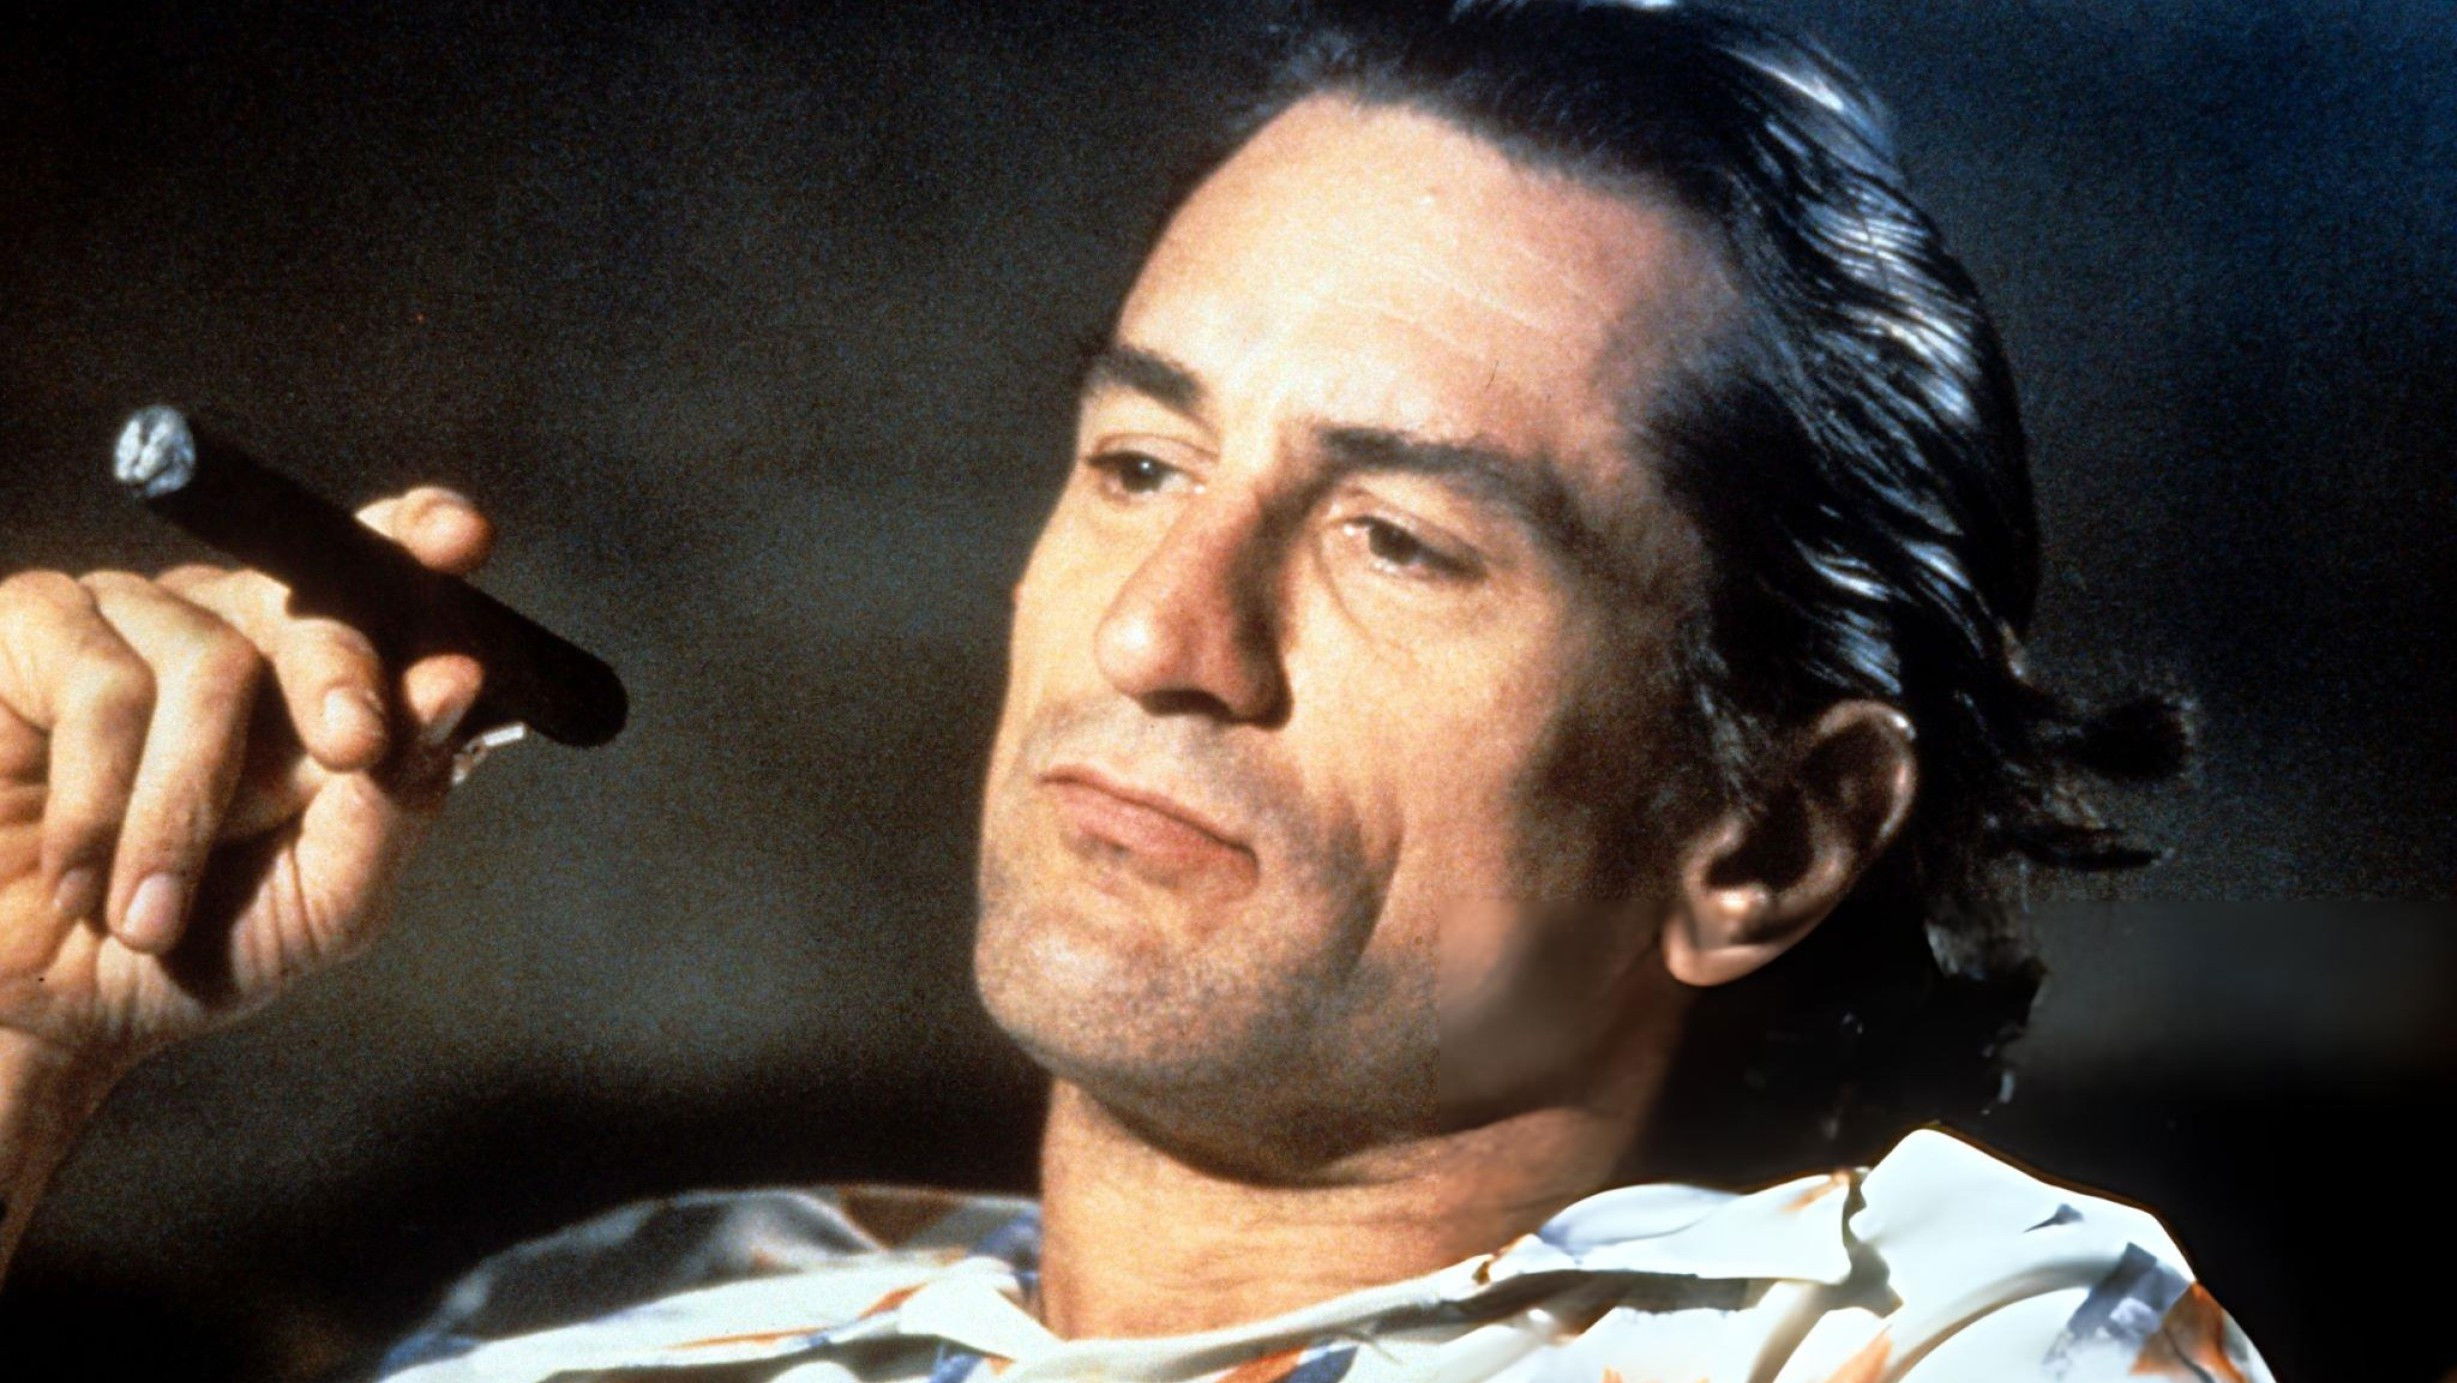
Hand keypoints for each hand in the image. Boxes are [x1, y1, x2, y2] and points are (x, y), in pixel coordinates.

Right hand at [0, 488, 492, 1077]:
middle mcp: (226, 627)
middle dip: (344, 675)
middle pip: (311, 602)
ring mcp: (127, 619)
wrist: (41, 1012)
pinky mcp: (30, 628)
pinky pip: (101, 684)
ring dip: (187, 813)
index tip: (462, 538)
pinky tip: (80, 880)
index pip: (370, 574)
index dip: (414, 537)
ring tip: (150, 916)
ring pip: (211, 661)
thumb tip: (453, 684)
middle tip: (353, 748)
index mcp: (311, 679)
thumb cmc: (189, 949)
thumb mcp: (325, 898)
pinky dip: (103, 804)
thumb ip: (398, 798)